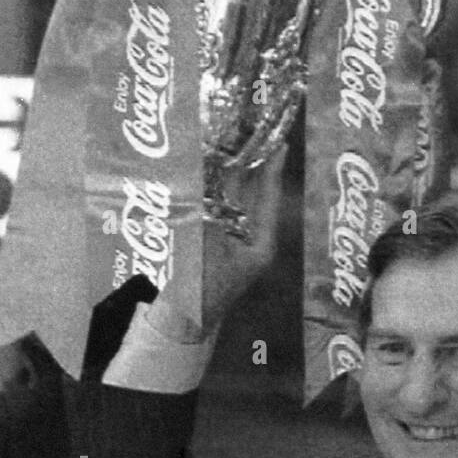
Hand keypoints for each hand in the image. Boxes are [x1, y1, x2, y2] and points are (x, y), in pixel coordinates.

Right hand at [145, 151, 284, 341]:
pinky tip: (201, 173)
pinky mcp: (208, 248)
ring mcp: (228, 246)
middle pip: (252, 197)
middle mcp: (247, 242)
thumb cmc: (200, 291)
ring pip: (231, 203)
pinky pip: (212, 213)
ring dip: (228, 177)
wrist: (178, 325)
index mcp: (260, 245)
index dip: (272, 170)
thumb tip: (207, 170)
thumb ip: (208, 207)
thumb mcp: (206, 244)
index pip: (269, 199)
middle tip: (249, 133)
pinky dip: (208, 193)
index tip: (279, 141)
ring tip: (227, 144)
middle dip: (249, 167)